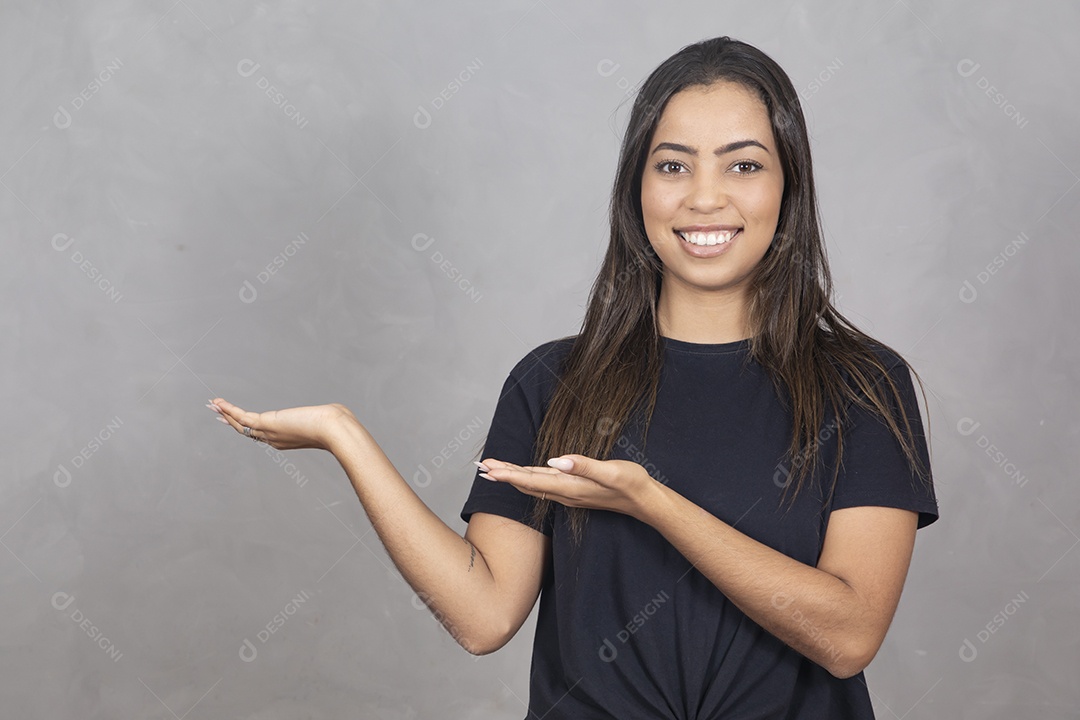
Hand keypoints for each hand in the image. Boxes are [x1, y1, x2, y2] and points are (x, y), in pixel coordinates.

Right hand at [208, 398, 355, 451]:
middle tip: (217, 413)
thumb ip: (325, 416)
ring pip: (241, 424)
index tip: (235, 420)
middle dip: (230, 421)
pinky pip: (243, 417)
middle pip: (246, 430)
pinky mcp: (268, 423)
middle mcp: (274, 439)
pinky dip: (229, 409)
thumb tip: (336, 410)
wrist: (334, 429)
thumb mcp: (326, 419)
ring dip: (225, 414)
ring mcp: (269, 433)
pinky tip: (219, 403)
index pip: (261, 433)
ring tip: (212, 405)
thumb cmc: (335, 425)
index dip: (246, 426)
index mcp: (285, 439)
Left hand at [477, 454, 657, 519]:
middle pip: (527, 483)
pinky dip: (527, 479)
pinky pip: (544, 485)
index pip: (532, 480)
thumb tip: (556, 461)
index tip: (489, 469)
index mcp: (570, 487)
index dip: (509, 474)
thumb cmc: (630, 483)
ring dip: (512, 478)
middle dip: (503, 475)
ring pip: (533, 485)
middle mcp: (566, 493)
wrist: (645, 501)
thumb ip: (584, 466)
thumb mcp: (611, 472)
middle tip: (480, 467)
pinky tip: (522, 476)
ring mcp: (569, 494)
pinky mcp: (574, 491)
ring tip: (493, 471)